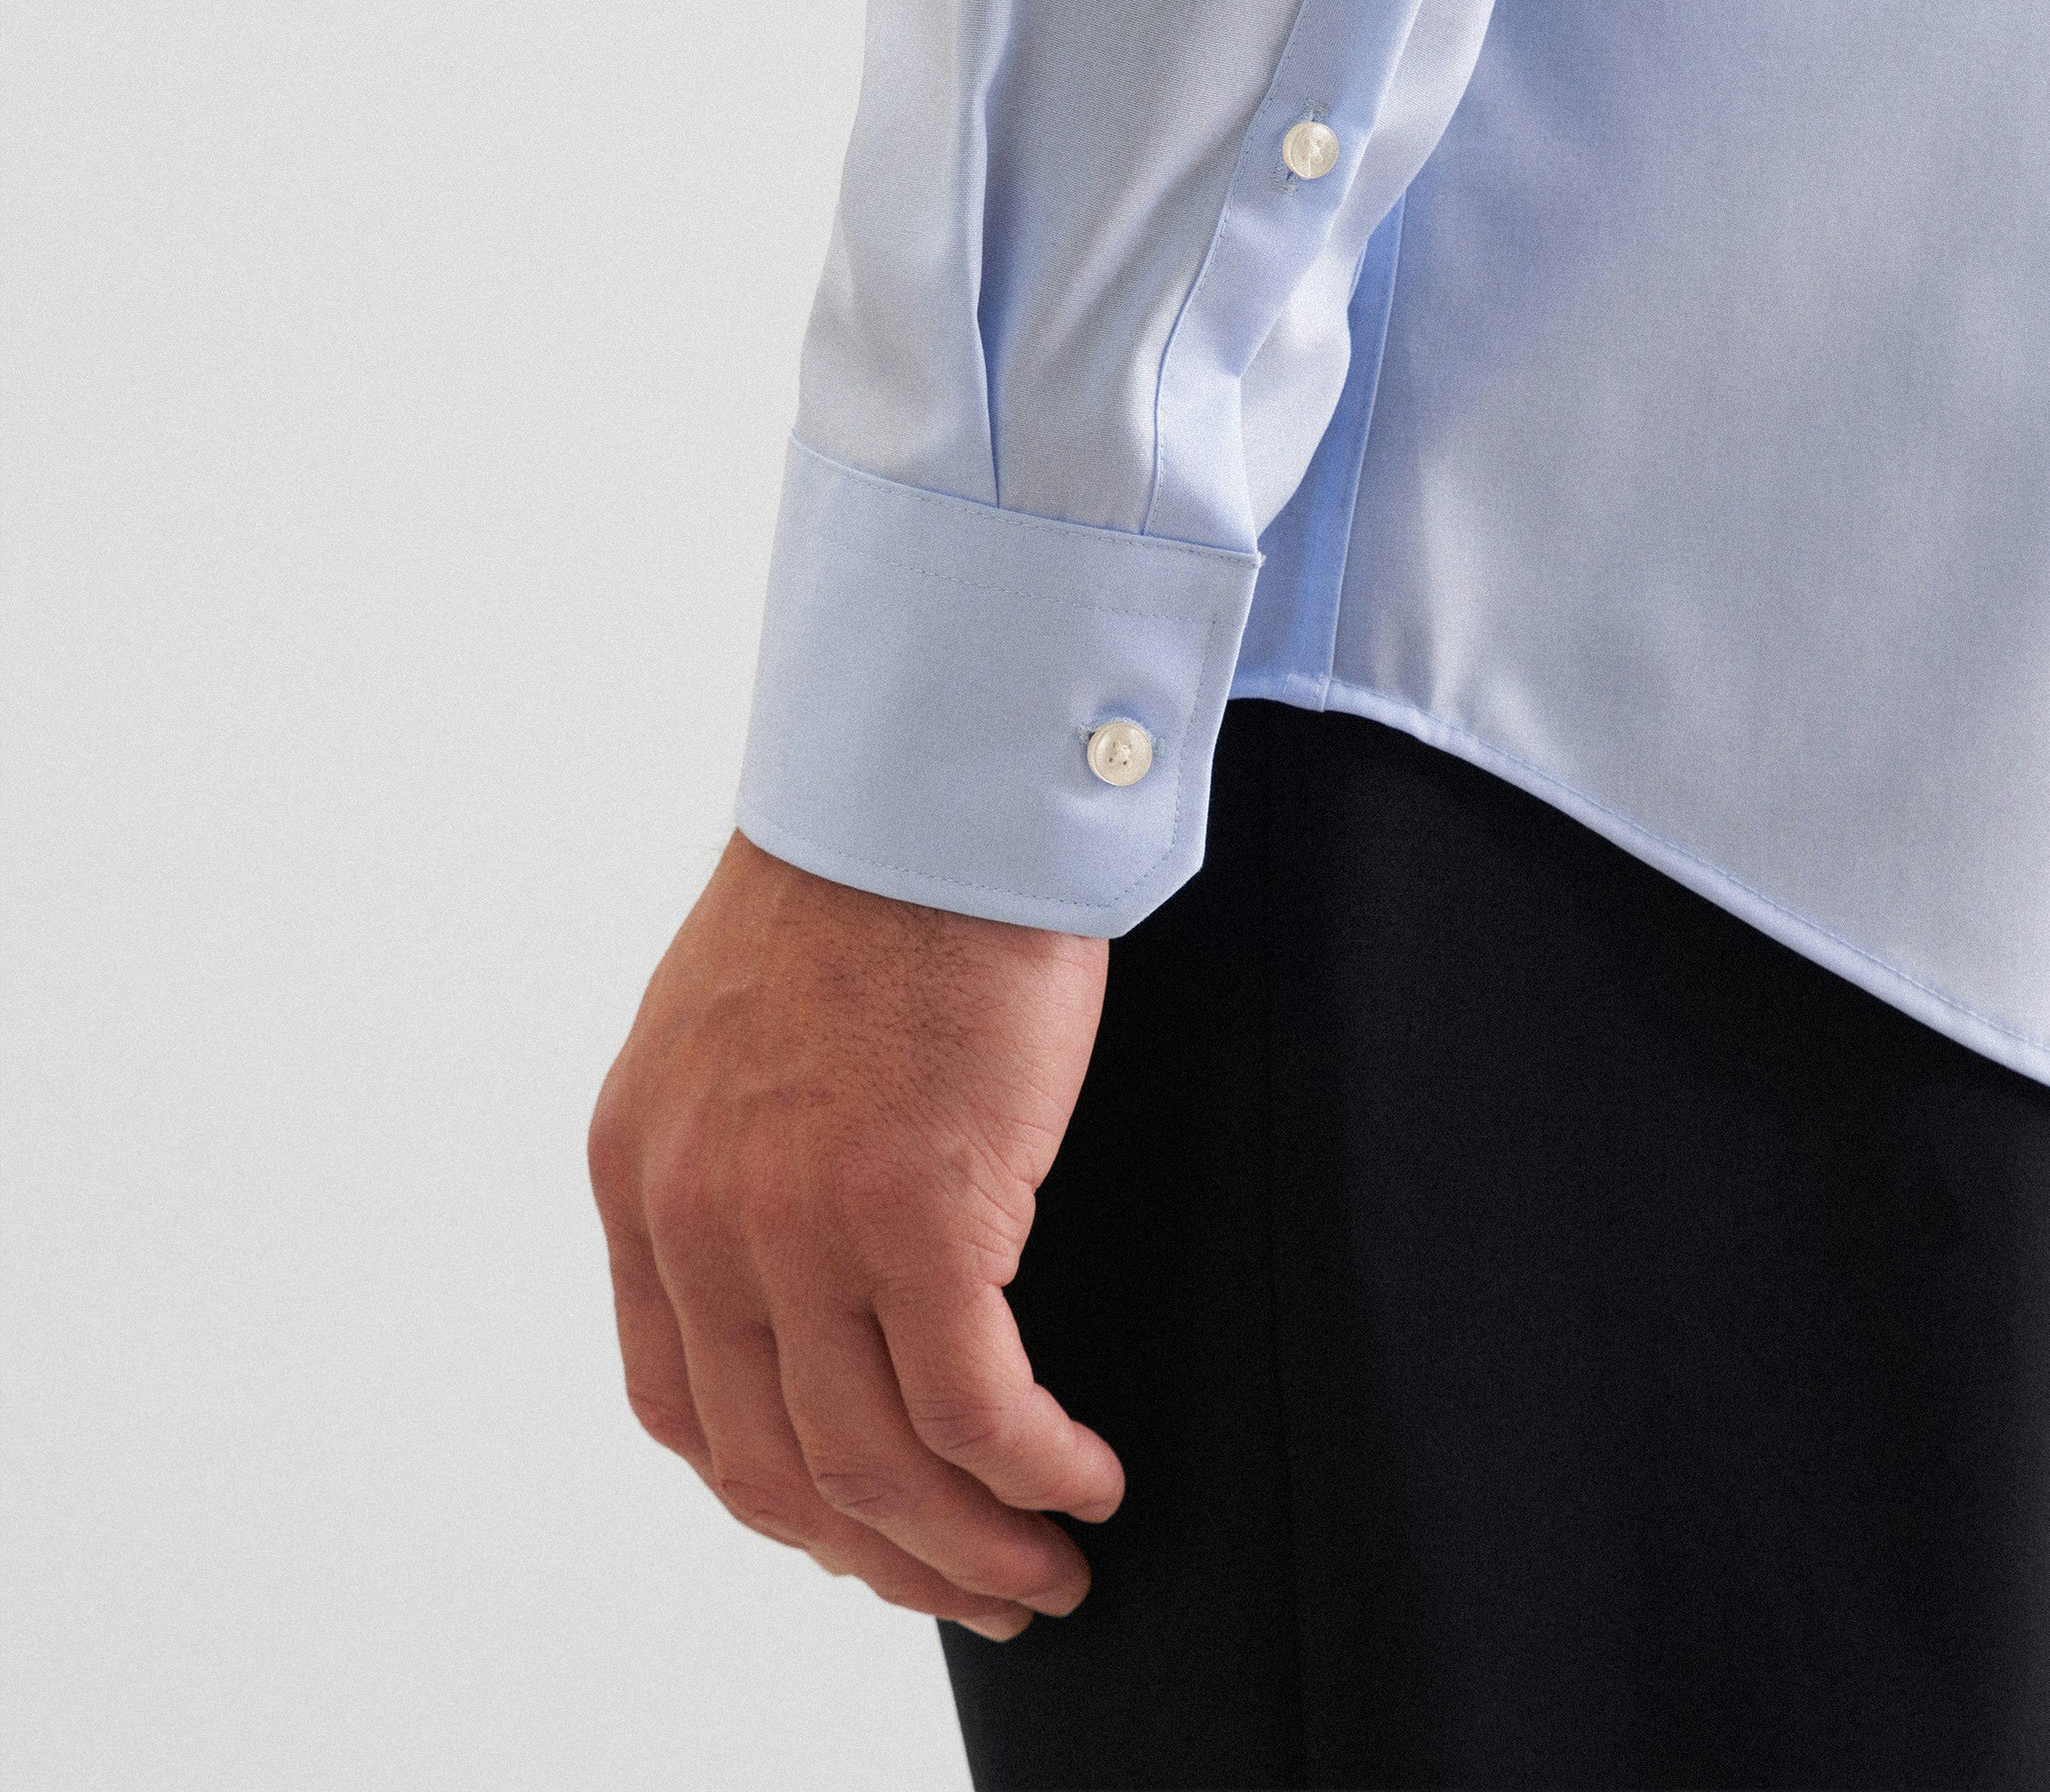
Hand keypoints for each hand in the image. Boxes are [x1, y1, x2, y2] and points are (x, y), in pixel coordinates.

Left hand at [588, 831, 1121, 1638]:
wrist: (934, 782)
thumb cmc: (872, 881)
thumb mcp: (739, 1028)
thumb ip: (742, 1151)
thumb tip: (814, 1271)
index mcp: (641, 1169)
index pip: (680, 1403)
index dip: (778, 1493)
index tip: (861, 1525)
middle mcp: (695, 1214)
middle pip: (771, 1469)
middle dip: (879, 1557)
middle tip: (973, 1589)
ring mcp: (798, 1224)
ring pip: (875, 1469)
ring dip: (968, 1550)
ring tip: (1048, 1568)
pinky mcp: (919, 1215)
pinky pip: (977, 1413)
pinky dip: (1035, 1473)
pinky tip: (1085, 1480)